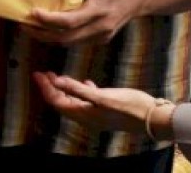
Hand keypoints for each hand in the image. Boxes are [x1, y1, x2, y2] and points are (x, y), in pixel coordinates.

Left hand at [25, 0, 137, 45]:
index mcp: (99, 11)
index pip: (70, 21)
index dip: (50, 20)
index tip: (34, 12)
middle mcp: (100, 27)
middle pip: (66, 38)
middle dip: (43, 34)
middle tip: (25, 25)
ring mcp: (101, 36)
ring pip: (70, 43)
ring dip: (49, 38)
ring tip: (31, 28)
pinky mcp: (100, 40)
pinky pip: (76, 42)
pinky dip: (60, 38)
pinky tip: (47, 30)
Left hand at [33, 72, 171, 136]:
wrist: (153, 118)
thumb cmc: (128, 106)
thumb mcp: (101, 96)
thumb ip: (78, 89)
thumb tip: (56, 81)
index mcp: (83, 115)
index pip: (56, 102)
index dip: (45, 88)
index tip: (37, 73)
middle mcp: (87, 118)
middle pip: (62, 102)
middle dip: (51, 88)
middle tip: (43, 73)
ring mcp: (96, 115)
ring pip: (73, 101)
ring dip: (64, 89)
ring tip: (57, 75)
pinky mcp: (106, 110)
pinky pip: (87, 101)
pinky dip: (81, 91)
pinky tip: (85, 82)